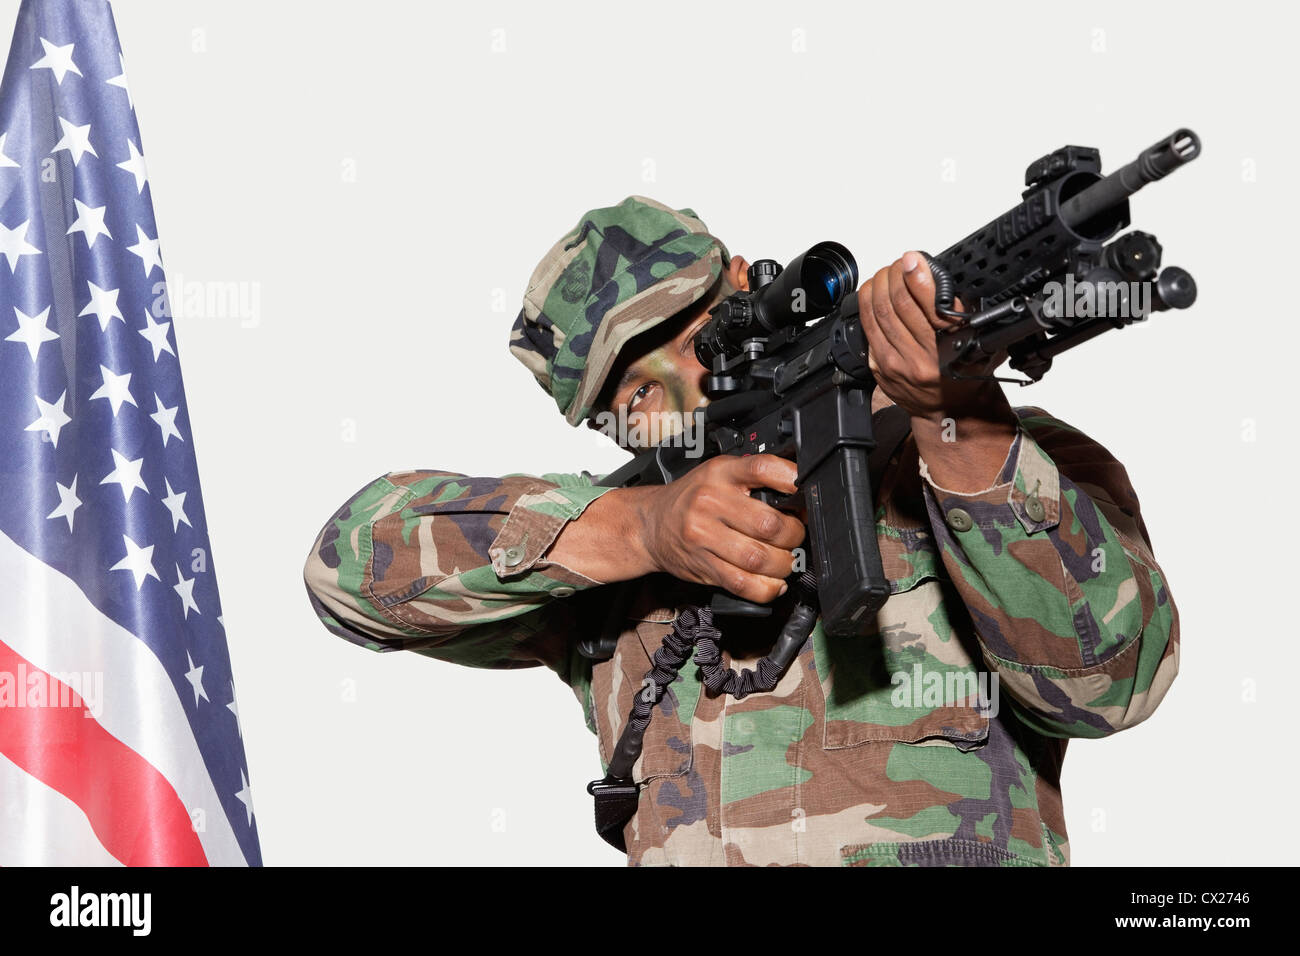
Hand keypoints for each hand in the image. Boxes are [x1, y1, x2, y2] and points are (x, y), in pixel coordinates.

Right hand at [635, 454, 805, 603]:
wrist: (650, 524)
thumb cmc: (691, 498)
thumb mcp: (718, 473)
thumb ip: (753, 478)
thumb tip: (799, 494)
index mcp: (720, 473)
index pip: (762, 469)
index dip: (792, 481)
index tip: (805, 494)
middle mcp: (710, 502)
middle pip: (769, 524)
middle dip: (793, 535)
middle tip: (794, 536)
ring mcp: (704, 536)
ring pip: (759, 558)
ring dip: (783, 565)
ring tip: (784, 560)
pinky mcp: (703, 566)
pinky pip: (743, 584)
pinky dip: (766, 588)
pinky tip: (772, 582)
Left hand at [858, 250, 1006, 423]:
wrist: (950, 411)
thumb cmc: (966, 375)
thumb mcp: (978, 342)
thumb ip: (959, 313)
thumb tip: (934, 275)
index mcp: (949, 349)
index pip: (927, 304)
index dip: (916, 276)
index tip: (913, 259)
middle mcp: (920, 358)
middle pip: (896, 303)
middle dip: (894, 275)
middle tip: (899, 264)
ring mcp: (896, 364)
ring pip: (876, 313)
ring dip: (878, 285)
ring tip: (887, 273)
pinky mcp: (879, 367)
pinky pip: (867, 328)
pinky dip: (867, 304)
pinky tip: (874, 293)